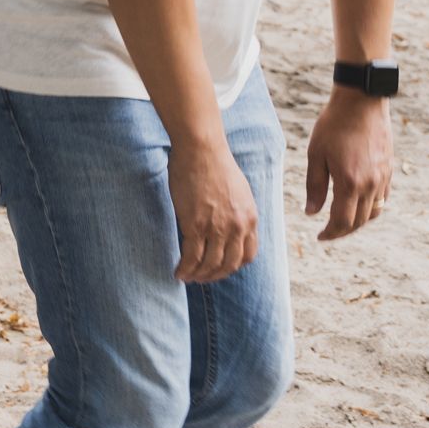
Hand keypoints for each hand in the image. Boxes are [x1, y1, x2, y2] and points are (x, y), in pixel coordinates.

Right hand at [169, 137, 259, 282]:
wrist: (201, 149)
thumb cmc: (215, 163)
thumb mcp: (239, 191)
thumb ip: (237, 211)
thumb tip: (227, 223)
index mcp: (250, 218)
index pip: (248, 255)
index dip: (233, 266)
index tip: (221, 267)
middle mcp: (237, 226)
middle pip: (229, 265)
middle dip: (215, 276)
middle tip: (202, 278)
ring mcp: (217, 228)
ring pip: (210, 264)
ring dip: (198, 276)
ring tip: (187, 277)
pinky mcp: (195, 225)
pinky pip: (192, 257)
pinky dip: (185, 269)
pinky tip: (178, 272)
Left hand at [304, 89, 393, 240]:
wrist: (362, 102)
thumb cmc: (333, 126)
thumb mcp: (315, 155)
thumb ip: (314, 187)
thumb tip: (311, 213)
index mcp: (350, 183)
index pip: (342, 222)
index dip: (330, 234)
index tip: (319, 237)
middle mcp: (370, 184)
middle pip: (359, 221)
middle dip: (343, 231)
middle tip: (328, 232)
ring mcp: (383, 177)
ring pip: (374, 212)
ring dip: (358, 221)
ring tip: (342, 220)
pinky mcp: (389, 169)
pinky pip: (383, 198)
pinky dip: (371, 207)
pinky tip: (358, 203)